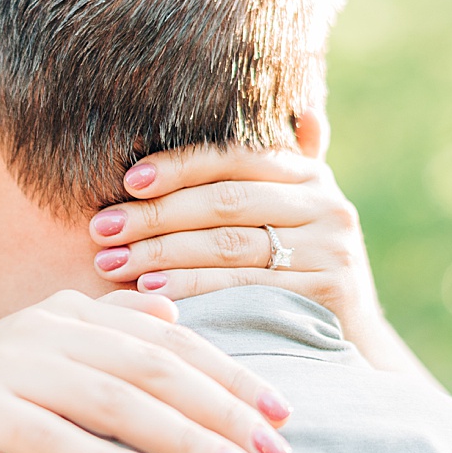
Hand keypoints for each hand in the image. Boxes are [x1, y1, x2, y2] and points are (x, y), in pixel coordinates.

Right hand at [0, 289, 291, 452]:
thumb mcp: (43, 366)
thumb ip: (104, 338)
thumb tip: (174, 320)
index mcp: (63, 314)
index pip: (165, 339)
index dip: (228, 373)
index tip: (280, 414)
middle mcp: (37, 329)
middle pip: (150, 367)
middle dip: (220, 409)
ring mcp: (1, 365)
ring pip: (111, 399)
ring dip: (181, 438)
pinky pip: (47, 436)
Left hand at [88, 146, 438, 383]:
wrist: (349, 343)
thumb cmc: (297, 269)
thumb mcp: (292, 214)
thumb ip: (276, 171)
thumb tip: (302, 109)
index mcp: (308, 174)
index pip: (233, 157)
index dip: (178, 166)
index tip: (127, 182)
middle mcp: (326, 204)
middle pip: (224, 202)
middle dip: (155, 215)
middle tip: (102, 229)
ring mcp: (330, 248)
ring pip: (229, 245)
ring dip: (162, 253)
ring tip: (112, 263)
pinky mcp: (326, 291)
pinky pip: (243, 287)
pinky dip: (194, 288)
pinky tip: (152, 292)